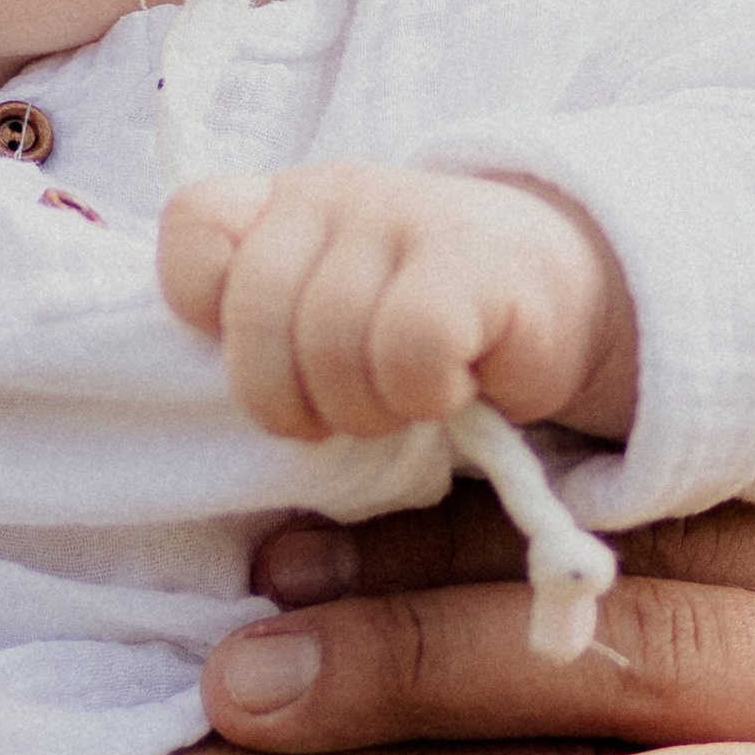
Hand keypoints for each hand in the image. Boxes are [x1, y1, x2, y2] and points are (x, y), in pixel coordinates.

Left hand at [159, 161, 637, 443]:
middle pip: (256, 313)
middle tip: (340, 413)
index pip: (195, 225)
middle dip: (288, 398)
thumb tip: (269, 561)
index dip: (206, 307)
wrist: (559, 302)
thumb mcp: (325, 348)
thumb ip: (268, 380)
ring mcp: (404, 211)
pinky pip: (409, 347)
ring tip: (407, 398)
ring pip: (331, 341)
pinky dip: (426, 392)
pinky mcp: (473, 256)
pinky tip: (456, 384)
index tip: (267, 354)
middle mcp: (333, 193)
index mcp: (279, 207)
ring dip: (368, 406)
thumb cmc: (422, 338)